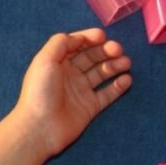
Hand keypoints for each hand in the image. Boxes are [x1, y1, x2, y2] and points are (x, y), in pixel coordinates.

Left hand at [14, 29, 131, 157]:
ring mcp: (80, 91)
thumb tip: (79, 38)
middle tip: (117, 50)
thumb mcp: (45, 60)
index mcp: (57, 62)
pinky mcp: (90, 107)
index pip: (77, 45)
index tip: (102, 36)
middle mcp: (69, 75)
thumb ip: (61, 43)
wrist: (39, 128)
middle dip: (106, 50)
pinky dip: (118, 86)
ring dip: (115, 65)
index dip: (90, 38)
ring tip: (126, 63)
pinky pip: (108, 94)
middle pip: (92, 57)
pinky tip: (126, 80)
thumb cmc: (40, 92)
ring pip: (102, 73)